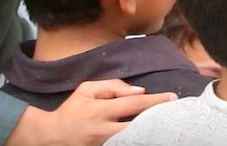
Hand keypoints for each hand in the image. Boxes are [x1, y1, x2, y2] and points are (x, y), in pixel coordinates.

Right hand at [4, 79, 175, 145]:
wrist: (51, 136)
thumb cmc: (72, 109)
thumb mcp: (86, 89)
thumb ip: (113, 86)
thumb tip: (139, 90)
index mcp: (101, 110)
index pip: (134, 104)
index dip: (155, 100)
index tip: (172, 97)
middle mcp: (104, 130)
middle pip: (138, 125)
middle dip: (158, 119)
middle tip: (175, 112)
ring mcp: (105, 145)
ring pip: (134, 138)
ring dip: (150, 131)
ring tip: (166, 123)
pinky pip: (126, 144)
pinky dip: (138, 138)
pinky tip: (149, 133)